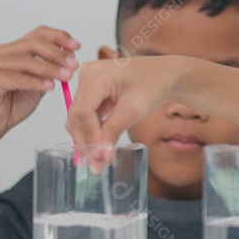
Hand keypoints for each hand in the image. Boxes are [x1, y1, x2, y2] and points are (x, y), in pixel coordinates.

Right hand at [0, 26, 78, 144]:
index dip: (60, 37)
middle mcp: (1, 52)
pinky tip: (49, 86)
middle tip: (73, 65)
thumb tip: (70, 57)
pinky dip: (36, 82)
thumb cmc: (13, 103)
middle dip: (58, 53)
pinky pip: (17, 78)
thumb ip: (50, 69)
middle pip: (34, 43)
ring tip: (66, 76)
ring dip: (50, 68)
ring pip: (27, 60)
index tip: (76, 47)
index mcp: (14, 49)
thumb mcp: (38, 83)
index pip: (39, 34)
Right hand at [67, 55, 183, 151]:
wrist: (162, 73)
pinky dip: (91, 131)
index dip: (89, 136)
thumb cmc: (153, 85)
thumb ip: (114, 131)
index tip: (100, 155)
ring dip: (87, 139)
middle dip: (86, 142)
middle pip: (76, 115)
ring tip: (98, 160)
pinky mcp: (90, 89)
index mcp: (98, 75)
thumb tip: (101, 154)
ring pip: (78, 117)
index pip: (82, 111)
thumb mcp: (135, 110)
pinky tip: (99, 147)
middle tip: (96, 165)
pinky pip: (85, 114)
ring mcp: (87, 81)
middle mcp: (87, 74)